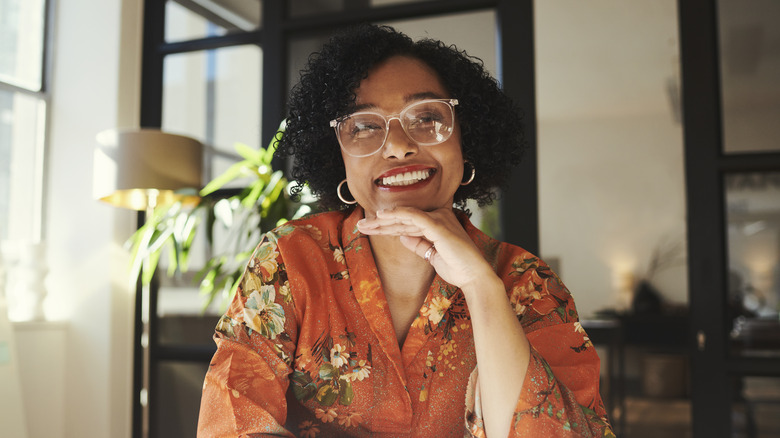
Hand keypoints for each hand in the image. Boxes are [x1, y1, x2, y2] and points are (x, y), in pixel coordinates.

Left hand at [356, 207, 494, 290]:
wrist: (473, 276)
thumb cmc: (457, 267)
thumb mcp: (432, 255)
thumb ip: (418, 244)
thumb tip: (402, 236)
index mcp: (438, 222)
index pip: (407, 223)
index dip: (387, 226)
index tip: (369, 229)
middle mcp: (439, 216)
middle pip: (403, 219)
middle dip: (380, 223)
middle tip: (360, 224)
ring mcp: (438, 219)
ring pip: (404, 217)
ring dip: (382, 221)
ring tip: (364, 224)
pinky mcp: (437, 225)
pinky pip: (413, 215)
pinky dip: (397, 214)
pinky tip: (382, 215)